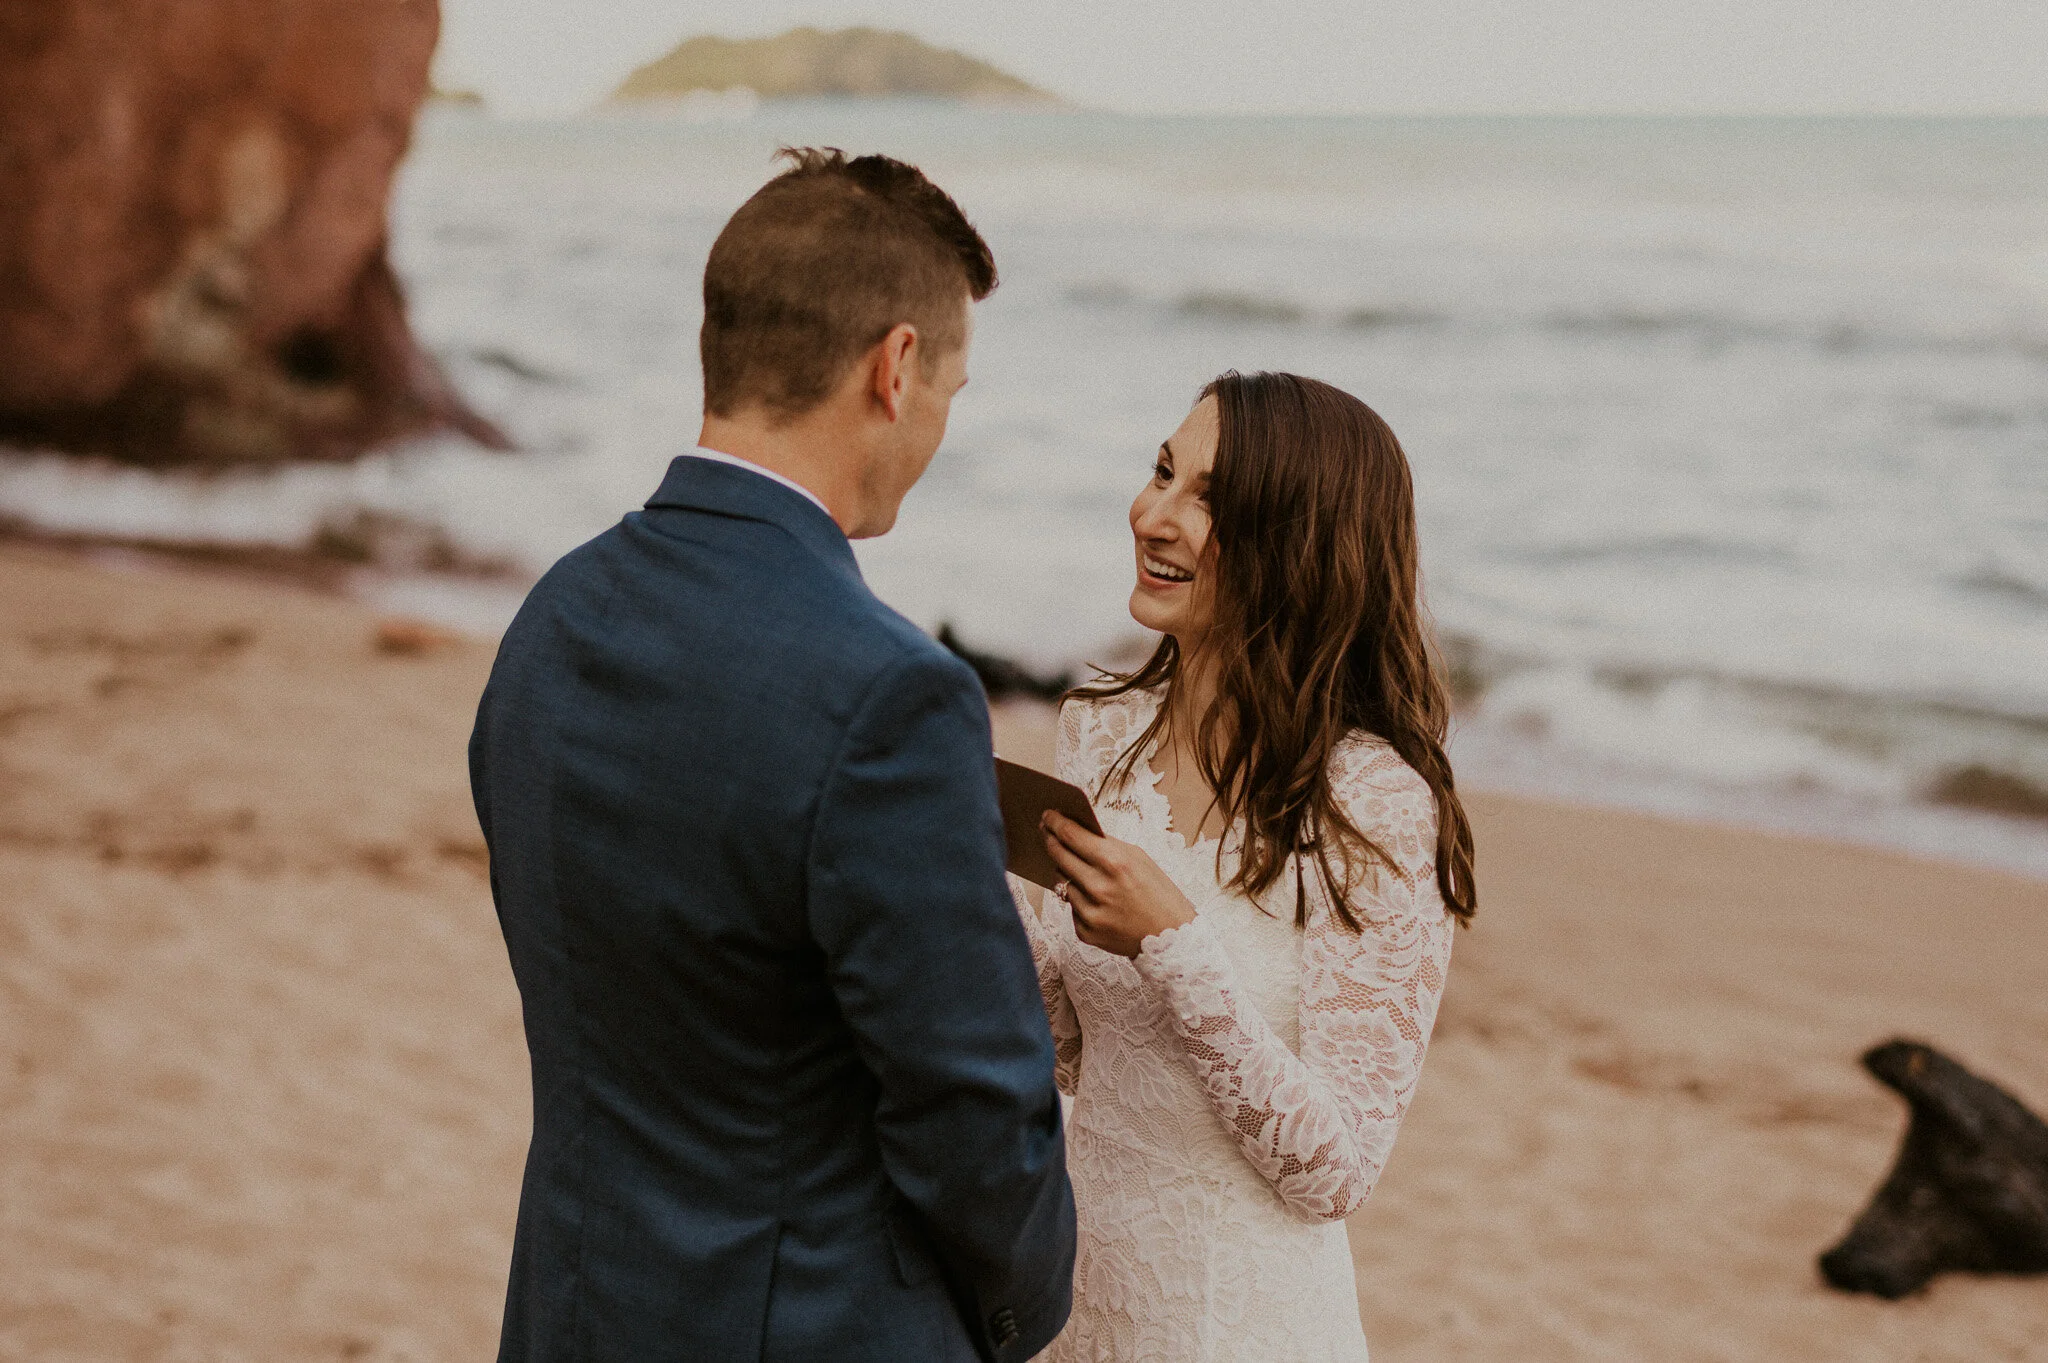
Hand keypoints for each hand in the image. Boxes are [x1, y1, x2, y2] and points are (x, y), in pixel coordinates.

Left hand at [1041, 811, 1195, 958]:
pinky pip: (1072, 908)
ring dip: (1067, 873)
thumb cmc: (1160, 894)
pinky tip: (1097, 901)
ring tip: (1079, 869)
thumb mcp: (1140, 859)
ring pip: (1062, 882)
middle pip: (1058, 856)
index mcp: (1115, 862)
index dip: (1055, 822)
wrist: (1173, 939)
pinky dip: (1080, 901)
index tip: (1047, 815)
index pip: (1071, 835)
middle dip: (1051, 840)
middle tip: (1046, 832)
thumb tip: (1078, 831)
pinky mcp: (1086, 932)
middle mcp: (1098, 887)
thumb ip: (1108, 845)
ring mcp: (1090, 912)